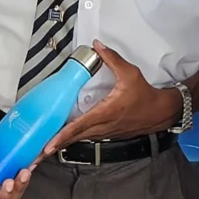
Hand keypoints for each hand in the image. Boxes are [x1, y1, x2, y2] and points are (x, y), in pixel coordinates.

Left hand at [49, 42, 178, 152]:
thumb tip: (97, 45)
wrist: (161, 112)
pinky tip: (64, 138)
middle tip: (37, 153)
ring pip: (80, 138)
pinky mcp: (108, 133)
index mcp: (106, 112)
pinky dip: (74, 139)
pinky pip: (87, 137)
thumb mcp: (130, 73)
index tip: (49, 144)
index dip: (63, 135)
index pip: (80, 125)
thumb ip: (112, 59)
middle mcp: (104, 126)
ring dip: (63, 143)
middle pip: (75, 137)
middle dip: (56, 145)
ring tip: (45, 148)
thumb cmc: (145, 95)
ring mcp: (106, 132)